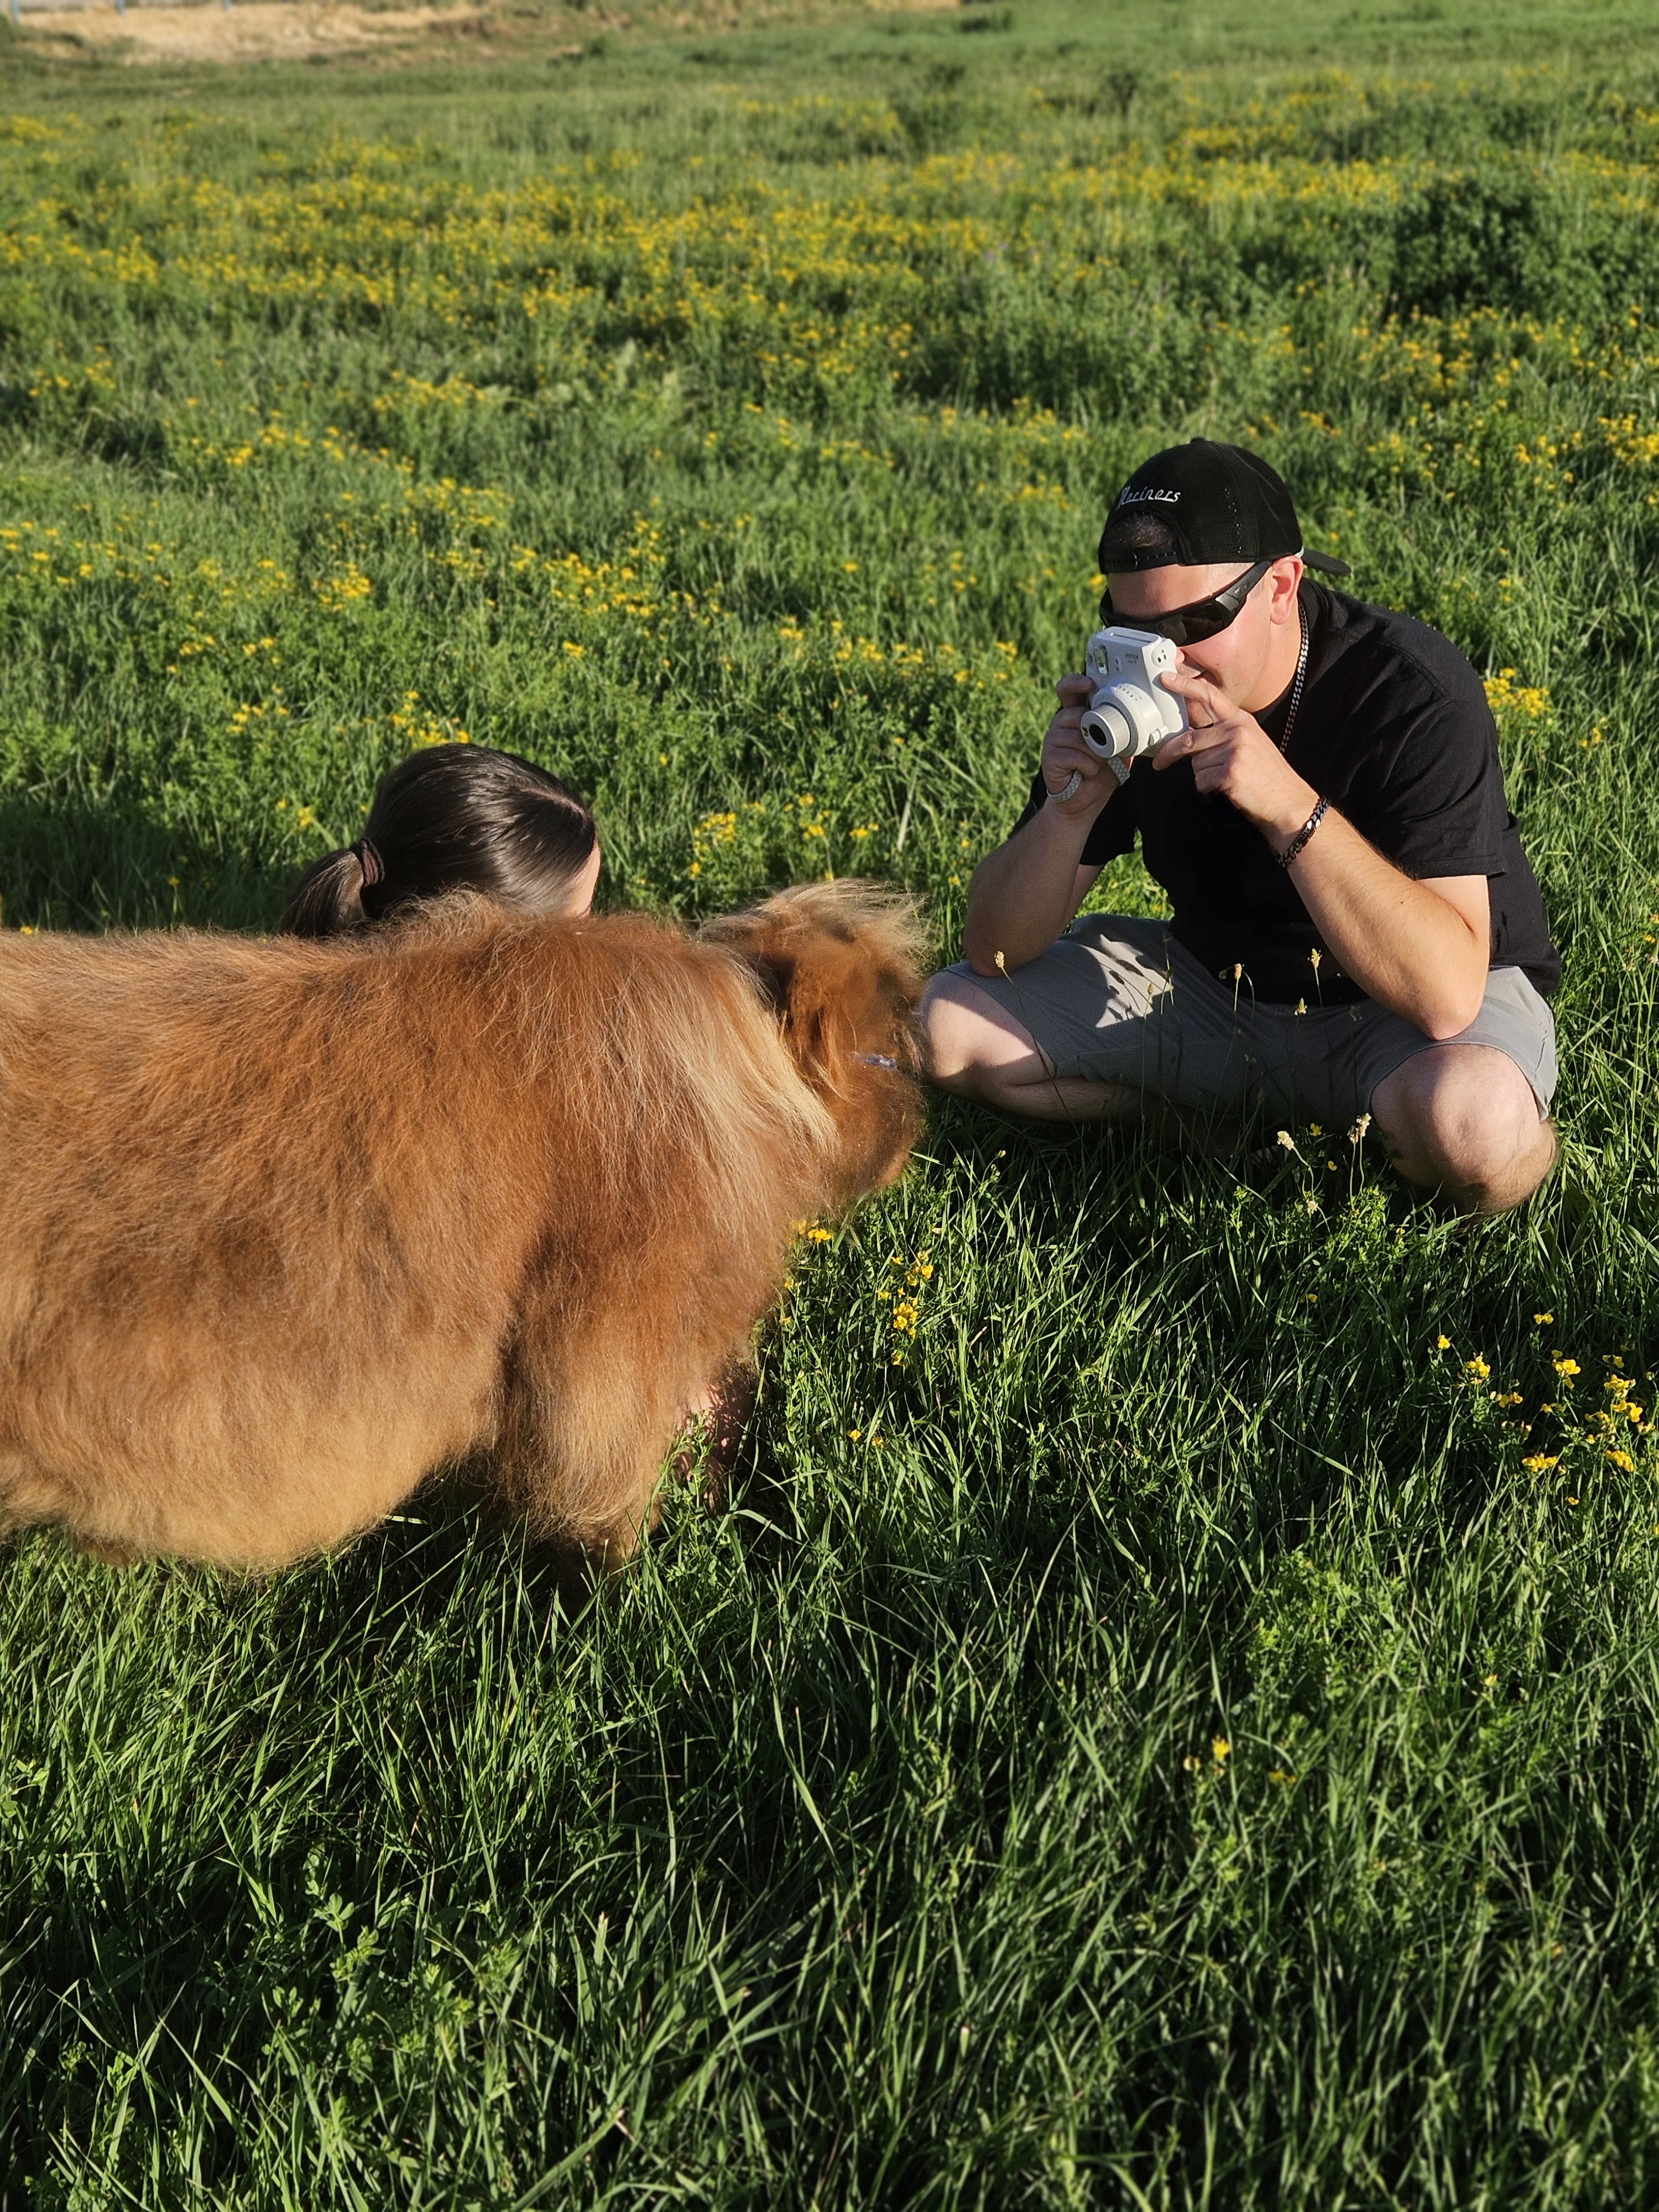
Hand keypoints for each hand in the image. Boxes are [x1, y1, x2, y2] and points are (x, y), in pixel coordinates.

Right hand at [1039, 674, 1113, 816]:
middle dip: (1097, 732)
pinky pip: (1076, 755)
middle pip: (1076, 713)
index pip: (1069, 690)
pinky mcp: (1049, 756)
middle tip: (1104, 747)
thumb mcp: (1118, 747)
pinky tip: (1087, 773)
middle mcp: (1062, 723)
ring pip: (1080, 737)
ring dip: (1096, 754)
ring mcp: (1053, 739)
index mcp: (1077, 715)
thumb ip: (1122, 730)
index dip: (1075, 683)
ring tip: (1097, 764)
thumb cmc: (1101, 771)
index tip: (1087, 683)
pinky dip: (1089, 767)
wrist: (1085, 800)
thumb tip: (1136, 718)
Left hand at [1153, 660, 1318, 846]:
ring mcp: (1234, 750)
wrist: (1286, 800)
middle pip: (1189, 739)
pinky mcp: (1230, 771)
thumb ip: (1224, 734)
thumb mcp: (1251, 743)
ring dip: (1203, 776)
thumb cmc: (1266, 775)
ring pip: (1195, 763)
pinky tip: (1226, 789)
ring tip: (1224, 779)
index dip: (1186, 686)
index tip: (1166, 679)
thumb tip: (1191, 737)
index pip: (1210, 696)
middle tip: (1159, 763)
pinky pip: (1201, 780)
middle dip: (1169, 753)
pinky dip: (1207, 789)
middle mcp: (1237, 731)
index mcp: (1241, 721)